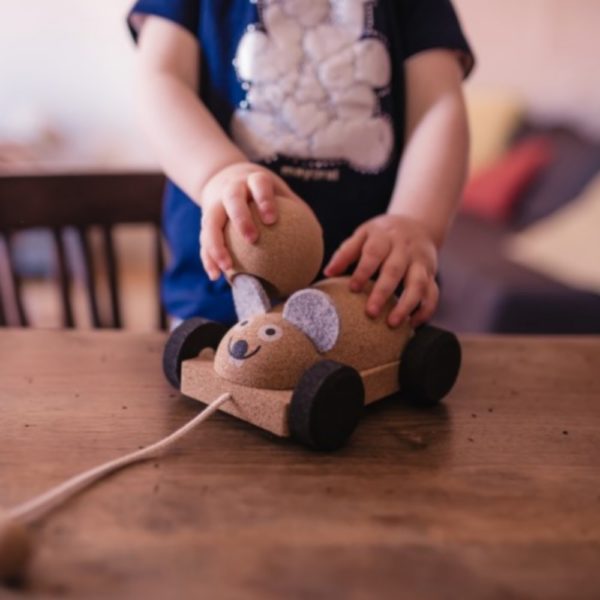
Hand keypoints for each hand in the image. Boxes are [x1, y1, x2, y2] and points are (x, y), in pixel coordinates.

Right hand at [200, 162, 298, 279]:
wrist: (224, 178)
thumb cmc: (263, 193)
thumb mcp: (279, 194)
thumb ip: (296, 212)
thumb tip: (319, 239)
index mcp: (252, 179)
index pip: (259, 184)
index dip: (264, 199)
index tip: (272, 219)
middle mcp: (231, 188)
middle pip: (232, 199)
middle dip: (240, 218)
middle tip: (252, 240)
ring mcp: (215, 202)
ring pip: (210, 221)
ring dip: (215, 245)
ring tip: (226, 267)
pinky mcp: (205, 218)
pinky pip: (203, 238)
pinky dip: (207, 256)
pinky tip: (216, 275)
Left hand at [324, 214, 438, 327]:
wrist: (417, 224)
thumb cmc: (382, 235)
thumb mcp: (363, 234)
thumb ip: (346, 252)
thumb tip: (327, 272)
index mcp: (384, 237)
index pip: (373, 253)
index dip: (363, 271)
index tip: (352, 289)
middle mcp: (404, 248)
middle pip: (395, 270)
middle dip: (383, 292)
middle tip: (370, 313)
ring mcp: (421, 262)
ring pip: (418, 284)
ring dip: (407, 305)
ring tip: (393, 323)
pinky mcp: (431, 274)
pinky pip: (433, 294)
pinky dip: (425, 310)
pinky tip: (412, 324)